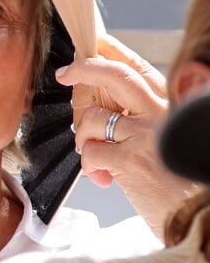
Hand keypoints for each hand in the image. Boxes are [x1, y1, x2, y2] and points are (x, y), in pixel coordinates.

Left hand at [56, 34, 195, 237]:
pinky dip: (88, 165)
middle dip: (84, 68)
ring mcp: (147, 136)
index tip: (95, 44)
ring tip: (92, 155)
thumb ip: (145, 120)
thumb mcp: (171, 140)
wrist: (200, 218)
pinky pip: (91, 151)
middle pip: (117, 76)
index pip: (140, 68)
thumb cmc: (183, 185)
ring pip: (93, 117)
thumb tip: (104, 108)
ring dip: (82, 136)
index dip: (113, 52)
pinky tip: (102, 178)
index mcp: (174, 106)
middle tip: (65, 74)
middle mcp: (163, 114)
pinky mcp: (133, 162)